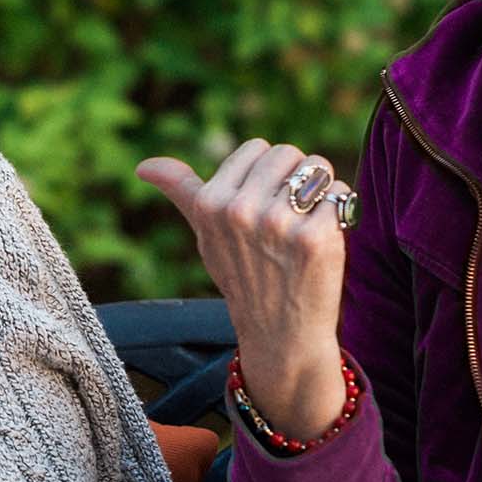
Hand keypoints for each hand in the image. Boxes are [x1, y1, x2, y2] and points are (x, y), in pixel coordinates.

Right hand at [137, 140, 348, 441]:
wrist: (280, 334)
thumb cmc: (243, 277)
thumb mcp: (205, 235)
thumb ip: (181, 191)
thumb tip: (142, 166)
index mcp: (210, 203)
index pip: (257, 148)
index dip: (267, 175)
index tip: (263, 207)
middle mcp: (240, 210)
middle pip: (288, 153)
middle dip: (295, 178)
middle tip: (287, 220)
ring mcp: (278, 224)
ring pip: (317, 168)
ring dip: (320, 192)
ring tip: (304, 227)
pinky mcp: (315, 237)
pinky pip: (339, 192)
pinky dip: (339, 213)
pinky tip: (323, 242)